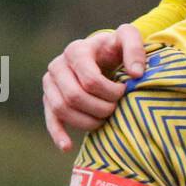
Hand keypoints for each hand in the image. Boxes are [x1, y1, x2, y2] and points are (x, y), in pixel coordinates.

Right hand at [42, 24, 146, 150]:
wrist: (102, 55)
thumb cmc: (116, 48)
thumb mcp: (128, 38)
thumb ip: (135, 48)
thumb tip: (136, 74)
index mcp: (76, 51)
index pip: (89, 80)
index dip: (109, 91)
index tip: (123, 92)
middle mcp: (58, 65)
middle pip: (74, 96)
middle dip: (99, 107)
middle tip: (115, 108)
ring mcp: (50, 83)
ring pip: (62, 109)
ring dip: (86, 120)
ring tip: (104, 119)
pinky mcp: (49, 99)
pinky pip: (50, 118)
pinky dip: (57, 133)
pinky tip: (67, 146)